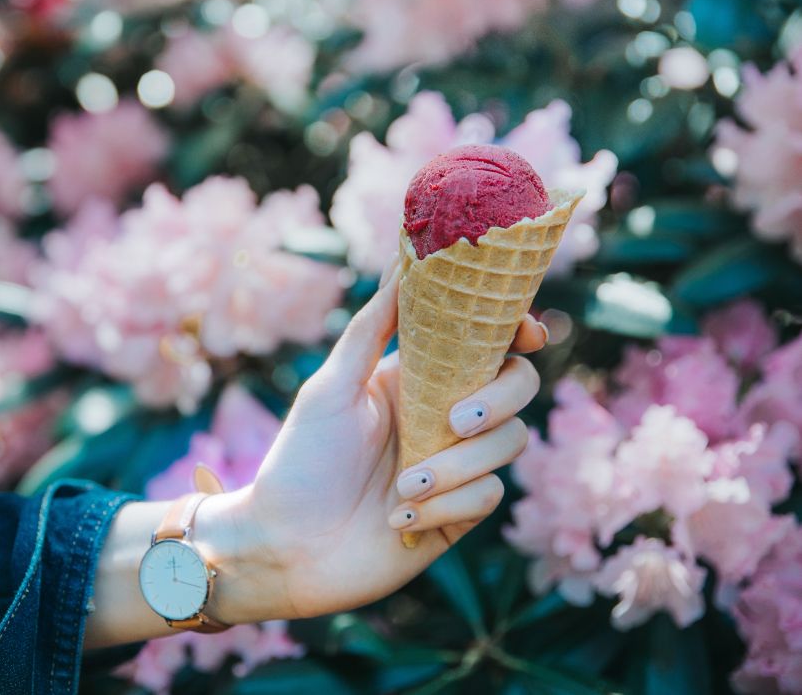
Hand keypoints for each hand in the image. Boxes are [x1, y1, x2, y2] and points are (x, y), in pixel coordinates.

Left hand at [201, 259, 545, 623]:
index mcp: (416, 378)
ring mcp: (456, 465)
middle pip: (517, 387)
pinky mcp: (459, 513)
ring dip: (457, 466)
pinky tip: (400, 518)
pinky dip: (448, 504)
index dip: (516, 331)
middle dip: (497, 401)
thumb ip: (373, 328)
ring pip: (509, 444)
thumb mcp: (331, 386)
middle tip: (453, 422)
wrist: (284, 546)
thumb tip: (403, 262)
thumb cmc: (299, 461)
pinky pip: (488, 496)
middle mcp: (444, 416)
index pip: (486, 344)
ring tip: (403, 485)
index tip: (524, 331)